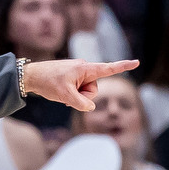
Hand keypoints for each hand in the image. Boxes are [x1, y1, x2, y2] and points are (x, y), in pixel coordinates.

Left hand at [19, 59, 138, 110]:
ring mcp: (78, 74)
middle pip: (94, 90)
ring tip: (62, 92)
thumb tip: (90, 107)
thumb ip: (81, 103)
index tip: (137, 62)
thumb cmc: (48, 82)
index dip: (123, 66)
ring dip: (76, 96)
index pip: (108, 69)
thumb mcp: (65, 96)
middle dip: (83, 96)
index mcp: (85, 69)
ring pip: (86, 93)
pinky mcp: (73, 79)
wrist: (31, 76)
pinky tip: (61, 92)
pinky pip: (78, 91)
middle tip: (67, 93)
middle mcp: (84, 69)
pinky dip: (72, 95)